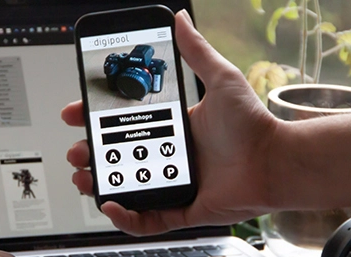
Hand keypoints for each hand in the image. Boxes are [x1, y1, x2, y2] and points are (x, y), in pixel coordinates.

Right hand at [62, 9, 280, 235]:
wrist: (275, 161)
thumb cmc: (253, 124)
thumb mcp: (220, 78)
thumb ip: (197, 51)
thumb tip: (181, 19)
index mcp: (171, 128)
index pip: (123, 124)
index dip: (95, 120)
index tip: (75, 113)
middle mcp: (168, 155)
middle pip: (117, 157)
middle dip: (90, 154)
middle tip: (77, 150)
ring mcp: (172, 183)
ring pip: (125, 188)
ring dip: (99, 184)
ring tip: (84, 177)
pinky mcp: (180, 208)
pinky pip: (147, 220)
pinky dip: (125, 218)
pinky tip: (111, 203)